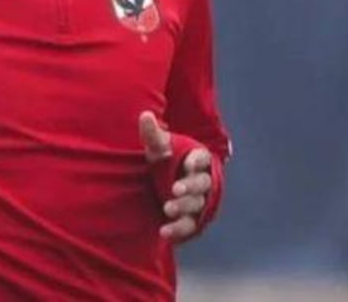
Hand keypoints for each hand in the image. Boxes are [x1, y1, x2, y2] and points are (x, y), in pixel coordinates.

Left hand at [138, 111, 212, 240]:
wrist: (163, 185)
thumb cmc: (165, 161)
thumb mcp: (158, 148)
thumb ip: (153, 134)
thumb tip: (145, 115)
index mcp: (196, 160)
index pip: (202, 158)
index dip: (197, 161)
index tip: (188, 164)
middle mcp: (201, 181)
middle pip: (202, 183)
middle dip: (190, 187)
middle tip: (175, 190)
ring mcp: (197, 202)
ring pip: (197, 205)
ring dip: (184, 207)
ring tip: (168, 209)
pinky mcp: (191, 219)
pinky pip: (189, 226)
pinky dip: (178, 230)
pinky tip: (164, 232)